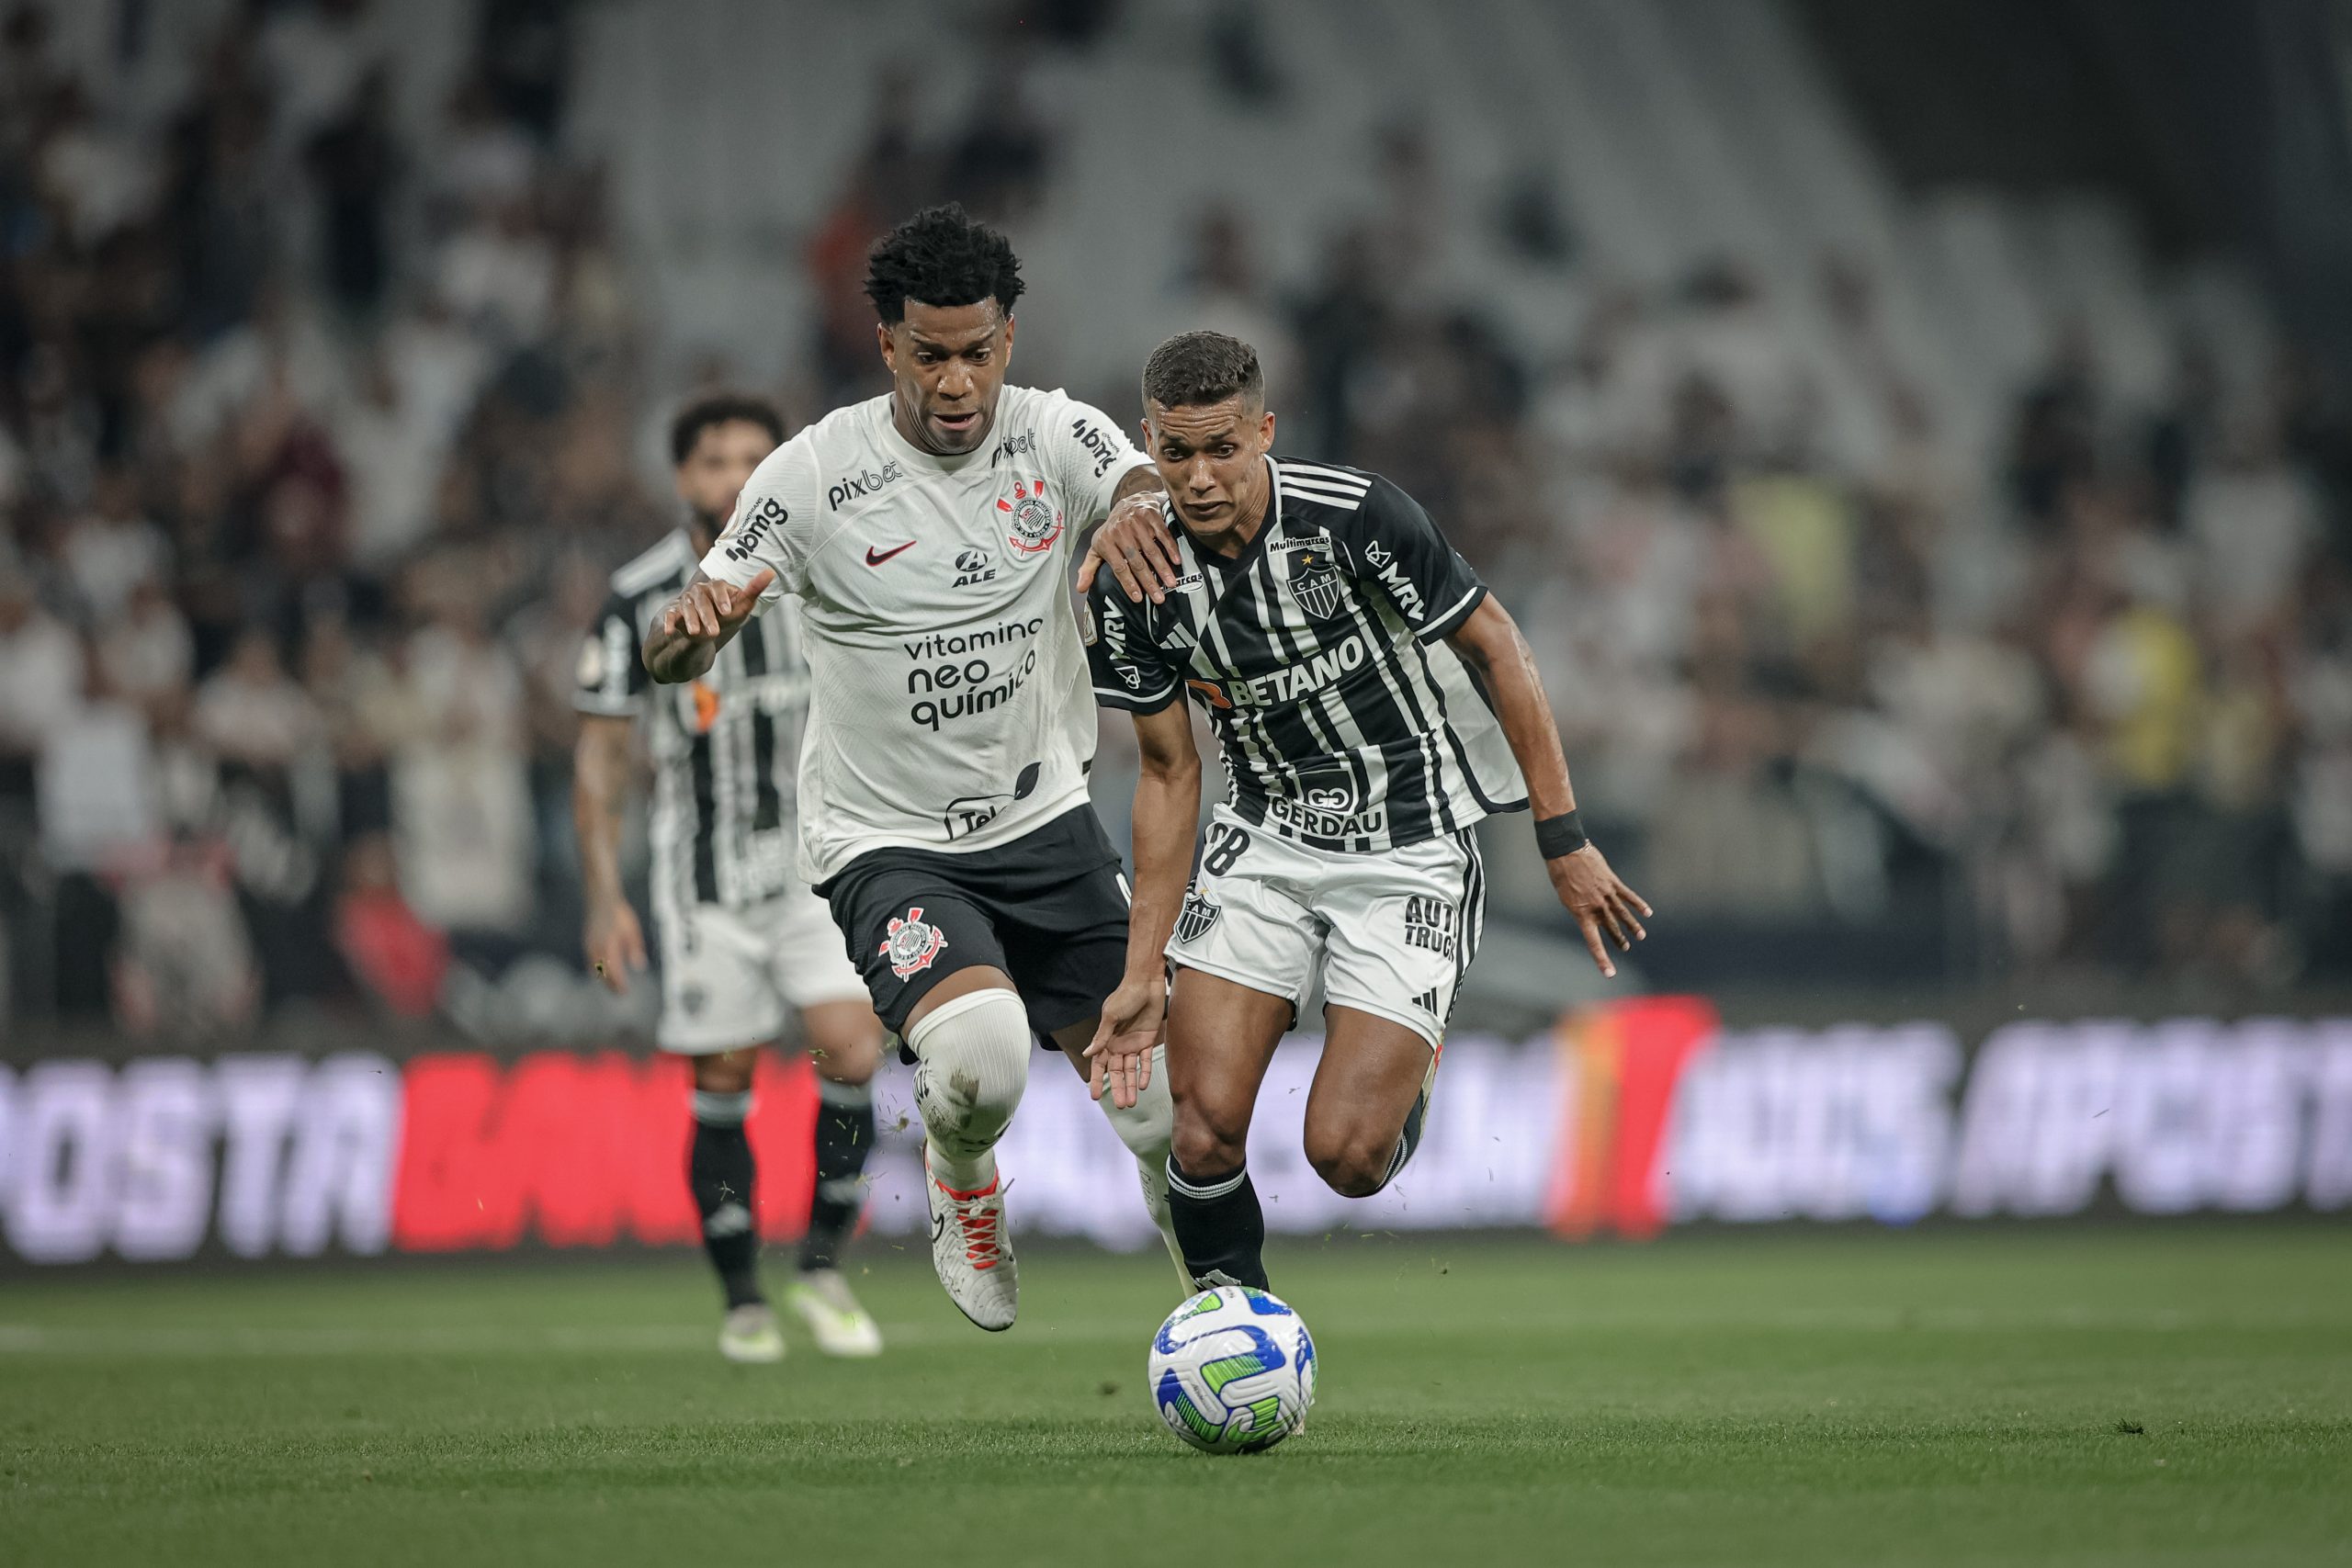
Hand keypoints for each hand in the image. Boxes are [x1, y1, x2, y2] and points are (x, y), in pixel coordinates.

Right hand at [583, 899, 647, 994]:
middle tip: (619, 993)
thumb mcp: (632, 930)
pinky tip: (602, 973)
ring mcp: (589, 945)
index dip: (619, 983)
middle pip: (603, 973)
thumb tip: (639, 966)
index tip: (624, 991)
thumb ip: (635, 948)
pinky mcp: (586, 942)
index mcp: (609, 945)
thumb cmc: (619, 914)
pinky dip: (596, 970)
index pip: (614, 970)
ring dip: (603, 978)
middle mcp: (597, 947)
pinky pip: (590, 961)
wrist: (601, 898)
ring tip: (612, 986)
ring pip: (595, 968)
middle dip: (611, 984)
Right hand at [659, 568, 773, 644]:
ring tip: (696, 633)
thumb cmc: (728, 614)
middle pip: (701, 599)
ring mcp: (685, 601)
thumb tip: (771, 571)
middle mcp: (699, 591)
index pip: (717, 587)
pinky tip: (670, 632)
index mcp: (717, 586)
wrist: (706, 629)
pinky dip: (669, 622)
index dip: (721, 598)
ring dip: (690, 620)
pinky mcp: (674, 613)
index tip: (727, 612)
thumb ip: (754, 589)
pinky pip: (670, 615)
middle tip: (714, 632)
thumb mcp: (742, 605)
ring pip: (686, 607)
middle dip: (707, 615)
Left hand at [1076, 493, 1182, 603]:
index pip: (1118, 568)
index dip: (1128, 584)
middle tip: (1159, 598)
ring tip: (1170, 584)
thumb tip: (1080, 588)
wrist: (1127, 502)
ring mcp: (1136, 523)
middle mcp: (1120, 532)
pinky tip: (1177, 561)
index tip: (1138, 599)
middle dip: (1149, 582)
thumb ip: (1088, 568)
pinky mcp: (1150, 516)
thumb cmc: (1112, 531)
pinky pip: (1162, 535)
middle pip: (1136, 562)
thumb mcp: (1097, 547)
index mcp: (1106, 542)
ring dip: (1162, 568)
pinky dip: (1170, 548)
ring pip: (1151, 550)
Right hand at [1084, 971, 1165, 1108]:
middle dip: (1118, 1088)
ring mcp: (1133, 1043)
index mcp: (1106, 1039)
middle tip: (1121, 1105)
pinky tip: (1144, 1085)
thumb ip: (1102, 1037)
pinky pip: (1145, 1060)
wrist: (1146, 983)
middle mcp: (1118, 1044)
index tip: (1096, 1096)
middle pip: (1116, 1072)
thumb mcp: (1111, 1016)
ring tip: (1132, 1102)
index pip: (1099, 1065)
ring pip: (1130, 1070)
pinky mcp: (1147, 1039)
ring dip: (1131, 1085)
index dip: (1098, 1080)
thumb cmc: (1125, 996)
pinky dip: (1144, 1072)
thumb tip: (1087, 1053)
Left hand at [1546, 844, 1651, 979]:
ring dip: (1632, 926)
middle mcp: (1596, 907)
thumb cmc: (1561, 875)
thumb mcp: (1566, 898)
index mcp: (1581, 914)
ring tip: (1640, 936)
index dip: (1602, 959)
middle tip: (1625, 948)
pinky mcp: (1613, 882)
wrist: (1566, 852)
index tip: (1610, 973)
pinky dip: (1639, 904)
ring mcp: (1606, 894)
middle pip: (1611, 928)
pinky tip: (1647, 912)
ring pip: (1623, 914)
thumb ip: (1582, 910)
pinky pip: (1628, 896)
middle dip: (1619, 939)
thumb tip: (1594, 917)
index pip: (1593, 943)